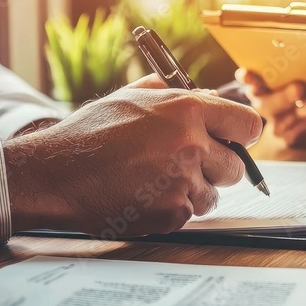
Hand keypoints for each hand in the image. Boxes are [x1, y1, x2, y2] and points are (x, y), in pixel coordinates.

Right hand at [4, 75, 262, 237]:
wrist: (56, 174)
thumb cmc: (89, 134)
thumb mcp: (129, 98)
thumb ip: (170, 94)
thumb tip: (199, 92)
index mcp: (187, 110)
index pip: (249, 125)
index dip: (242, 135)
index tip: (234, 141)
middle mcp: (192, 145)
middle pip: (236, 166)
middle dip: (218, 168)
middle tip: (187, 165)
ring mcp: (183, 182)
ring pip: (212, 194)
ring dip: (193, 191)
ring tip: (155, 181)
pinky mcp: (171, 214)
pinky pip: (188, 214)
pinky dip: (171, 209)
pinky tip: (143, 197)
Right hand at [237, 68, 305, 146]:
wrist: (276, 135)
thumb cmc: (281, 98)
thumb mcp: (277, 85)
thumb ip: (283, 73)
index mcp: (257, 92)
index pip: (250, 84)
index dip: (247, 79)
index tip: (246, 73)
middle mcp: (263, 107)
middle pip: (269, 105)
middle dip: (283, 97)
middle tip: (298, 88)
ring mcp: (274, 124)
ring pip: (286, 119)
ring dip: (300, 111)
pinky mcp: (286, 137)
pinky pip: (300, 129)